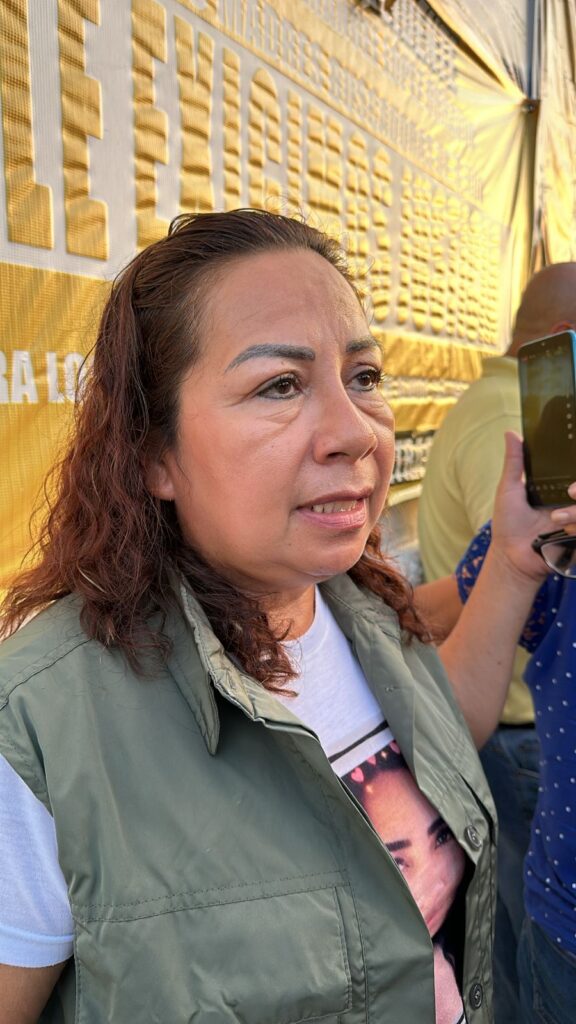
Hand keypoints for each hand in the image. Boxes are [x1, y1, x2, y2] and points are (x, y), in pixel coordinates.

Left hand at [491, 431, 575, 580]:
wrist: (511, 557)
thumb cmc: (508, 523)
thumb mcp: (509, 489)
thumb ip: (515, 461)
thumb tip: (510, 433)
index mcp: (560, 487)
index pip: (574, 472)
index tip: (570, 479)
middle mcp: (572, 501)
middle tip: (571, 491)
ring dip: (575, 513)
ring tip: (555, 519)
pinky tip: (562, 532)